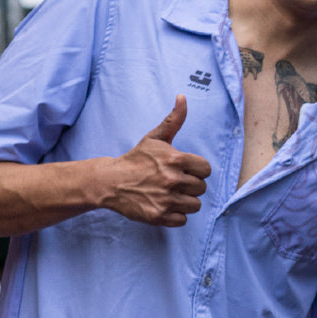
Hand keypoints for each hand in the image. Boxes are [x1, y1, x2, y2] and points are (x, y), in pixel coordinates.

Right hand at [102, 96, 211, 226]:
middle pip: (202, 188)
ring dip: (185, 201)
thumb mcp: (154, 138)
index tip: (185, 170)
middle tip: (175, 182)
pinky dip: (176, 215)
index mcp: (175, 159)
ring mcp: (166, 199)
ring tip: (171, 194)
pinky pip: (183, 220)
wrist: (110, 182)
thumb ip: (173, 120)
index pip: (206, 169)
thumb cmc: (136, 159)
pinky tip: (165, 205)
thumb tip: (183, 97)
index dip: (197, 170)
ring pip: (195, 205)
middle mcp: (172, 180)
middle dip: (191, 185)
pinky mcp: (159, 216)